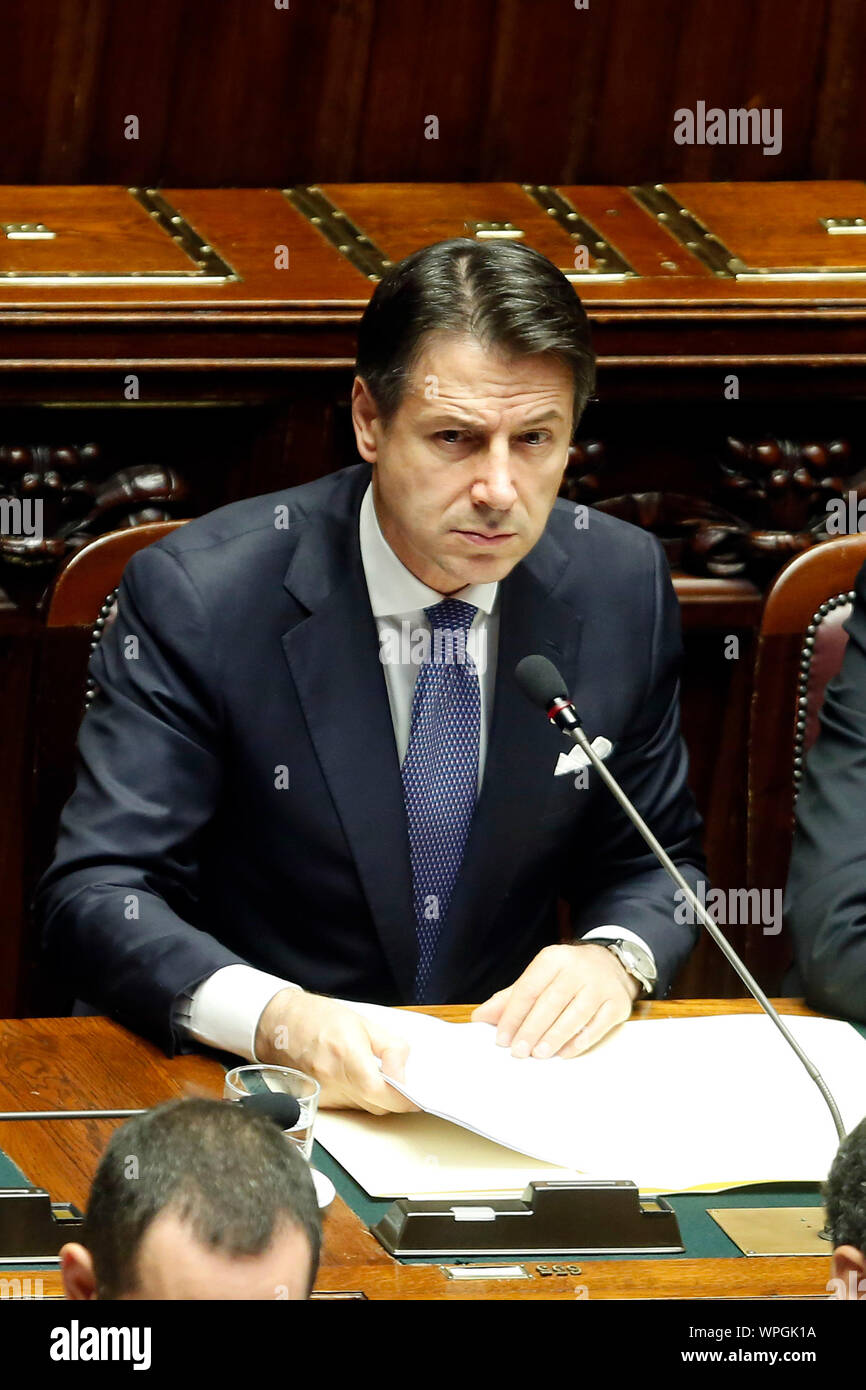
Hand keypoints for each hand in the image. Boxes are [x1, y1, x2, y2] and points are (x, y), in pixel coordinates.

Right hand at [254, 989, 421, 1114]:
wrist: (279, 1024)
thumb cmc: (320, 1018)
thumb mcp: (363, 1023)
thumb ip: (391, 1048)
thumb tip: (405, 1072)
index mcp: (347, 1054)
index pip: (381, 1092)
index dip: (403, 1099)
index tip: (417, 1097)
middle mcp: (333, 1078)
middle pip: (376, 1105)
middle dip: (394, 1099)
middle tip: (403, 1085)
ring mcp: (323, 1093)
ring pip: (364, 1108)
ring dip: (376, 1098)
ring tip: (376, 1075)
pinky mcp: (317, 1100)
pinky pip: (348, 1107)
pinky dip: (359, 1098)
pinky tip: (356, 1079)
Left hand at [470, 943, 639, 1059]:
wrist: (612, 963)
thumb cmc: (567, 975)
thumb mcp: (540, 977)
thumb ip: (510, 998)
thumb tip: (480, 1017)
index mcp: (553, 958)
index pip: (529, 988)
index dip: (513, 1015)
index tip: (501, 1038)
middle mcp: (579, 968)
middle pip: (550, 1003)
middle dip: (531, 1030)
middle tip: (518, 1052)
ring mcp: (601, 985)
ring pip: (575, 1015)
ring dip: (554, 1037)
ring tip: (538, 1054)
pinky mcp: (618, 1003)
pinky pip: (597, 1026)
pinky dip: (579, 1041)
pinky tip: (564, 1053)